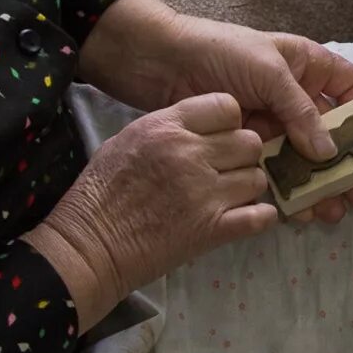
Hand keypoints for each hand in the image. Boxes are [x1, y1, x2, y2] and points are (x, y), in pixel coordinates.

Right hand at [24, 93, 275, 328]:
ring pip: (258, 177)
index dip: (229, 122)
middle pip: (249, 141)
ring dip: (247, 187)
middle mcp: (191, 154)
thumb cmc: (102, 191)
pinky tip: (245, 217)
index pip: (227, 106)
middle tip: (226, 170)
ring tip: (229, 196)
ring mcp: (206, 193)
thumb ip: (170, 128)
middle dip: (242, 155)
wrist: (91, 245)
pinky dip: (259, 217)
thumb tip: (203, 127)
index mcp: (167, 127)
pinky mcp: (214, 229)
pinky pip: (262, 215)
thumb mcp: (128, 139)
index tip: (219, 137)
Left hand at [78, 0, 352, 221]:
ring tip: (329, 211)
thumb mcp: (268, 72)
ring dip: (318, 183)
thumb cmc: (220, 52)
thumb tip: (330, 152)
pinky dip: (287, 188)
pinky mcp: (244, 144)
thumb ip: (301, 111)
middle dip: (344, 165)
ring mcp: (269, 121)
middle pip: (331, 132)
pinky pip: (273, 169)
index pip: (349, 89)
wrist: (160, 61)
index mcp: (306, 66)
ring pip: (303, 156)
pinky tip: (297, 209)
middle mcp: (293, 95)